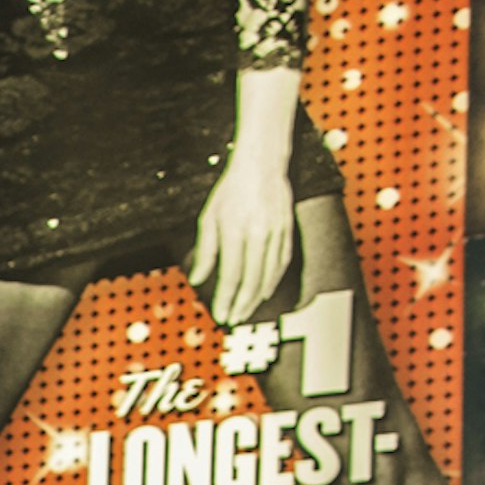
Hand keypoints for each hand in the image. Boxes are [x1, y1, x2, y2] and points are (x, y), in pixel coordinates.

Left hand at [186, 150, 297, 326]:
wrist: (261, 165)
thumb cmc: (231, 191)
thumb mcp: (209, 218)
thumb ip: (205, 251)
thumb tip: (197, 279)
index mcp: (236, 230)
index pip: (231, 274)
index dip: (225, 298)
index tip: (220, 314)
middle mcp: (258, 233)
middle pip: (252, 279)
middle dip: (241, 304)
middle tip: (233, 319)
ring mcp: (276, 232)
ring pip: (269, 274)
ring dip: (257, 297)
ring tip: (246, 310)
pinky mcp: (287, 229)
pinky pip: (282, 262)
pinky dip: (273, 280)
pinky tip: (264, 291)